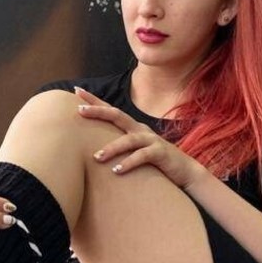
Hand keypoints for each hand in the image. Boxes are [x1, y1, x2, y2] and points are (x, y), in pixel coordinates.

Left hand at [74, 86, 206, 189]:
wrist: (185, 172)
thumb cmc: (155, 162)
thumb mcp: (134, 151)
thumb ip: (119, 146)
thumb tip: (92, 149)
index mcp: (133, 127)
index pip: (111, 110)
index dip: (95, 101)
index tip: (77, 91)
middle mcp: (140, 130)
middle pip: (117, 115)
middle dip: (98, 111)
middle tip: (79, 110)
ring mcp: (151, 140)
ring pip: (128, 140)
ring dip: (111, 148)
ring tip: (97, 157)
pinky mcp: (160, 153)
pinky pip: (142, 157)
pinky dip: (129, 163)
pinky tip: (117, 171)